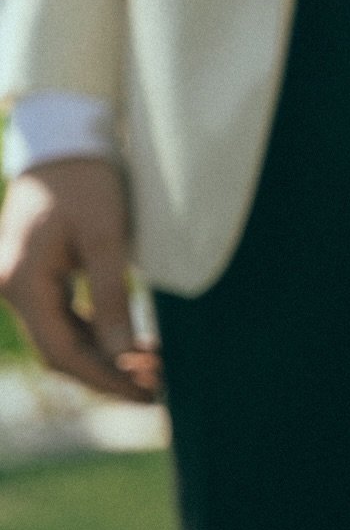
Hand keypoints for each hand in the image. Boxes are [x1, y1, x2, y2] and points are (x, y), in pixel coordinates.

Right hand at [0, 158, 160, 401]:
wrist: (63, 137)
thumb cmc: (86, 179)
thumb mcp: (106, 236)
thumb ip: (112, 296)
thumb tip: (124, 355)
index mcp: (21, 281)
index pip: (63, 350)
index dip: (106, 377)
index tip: (146, 392)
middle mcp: (10, 287)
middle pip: (58, 351)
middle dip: (107, 373)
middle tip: (155, 389)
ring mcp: (19, 282)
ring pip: (60, 338)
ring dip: (102, 357)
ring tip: (149, 371)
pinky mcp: (34, 275)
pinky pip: (61, 318)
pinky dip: (93, 335)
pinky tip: (127, 345)